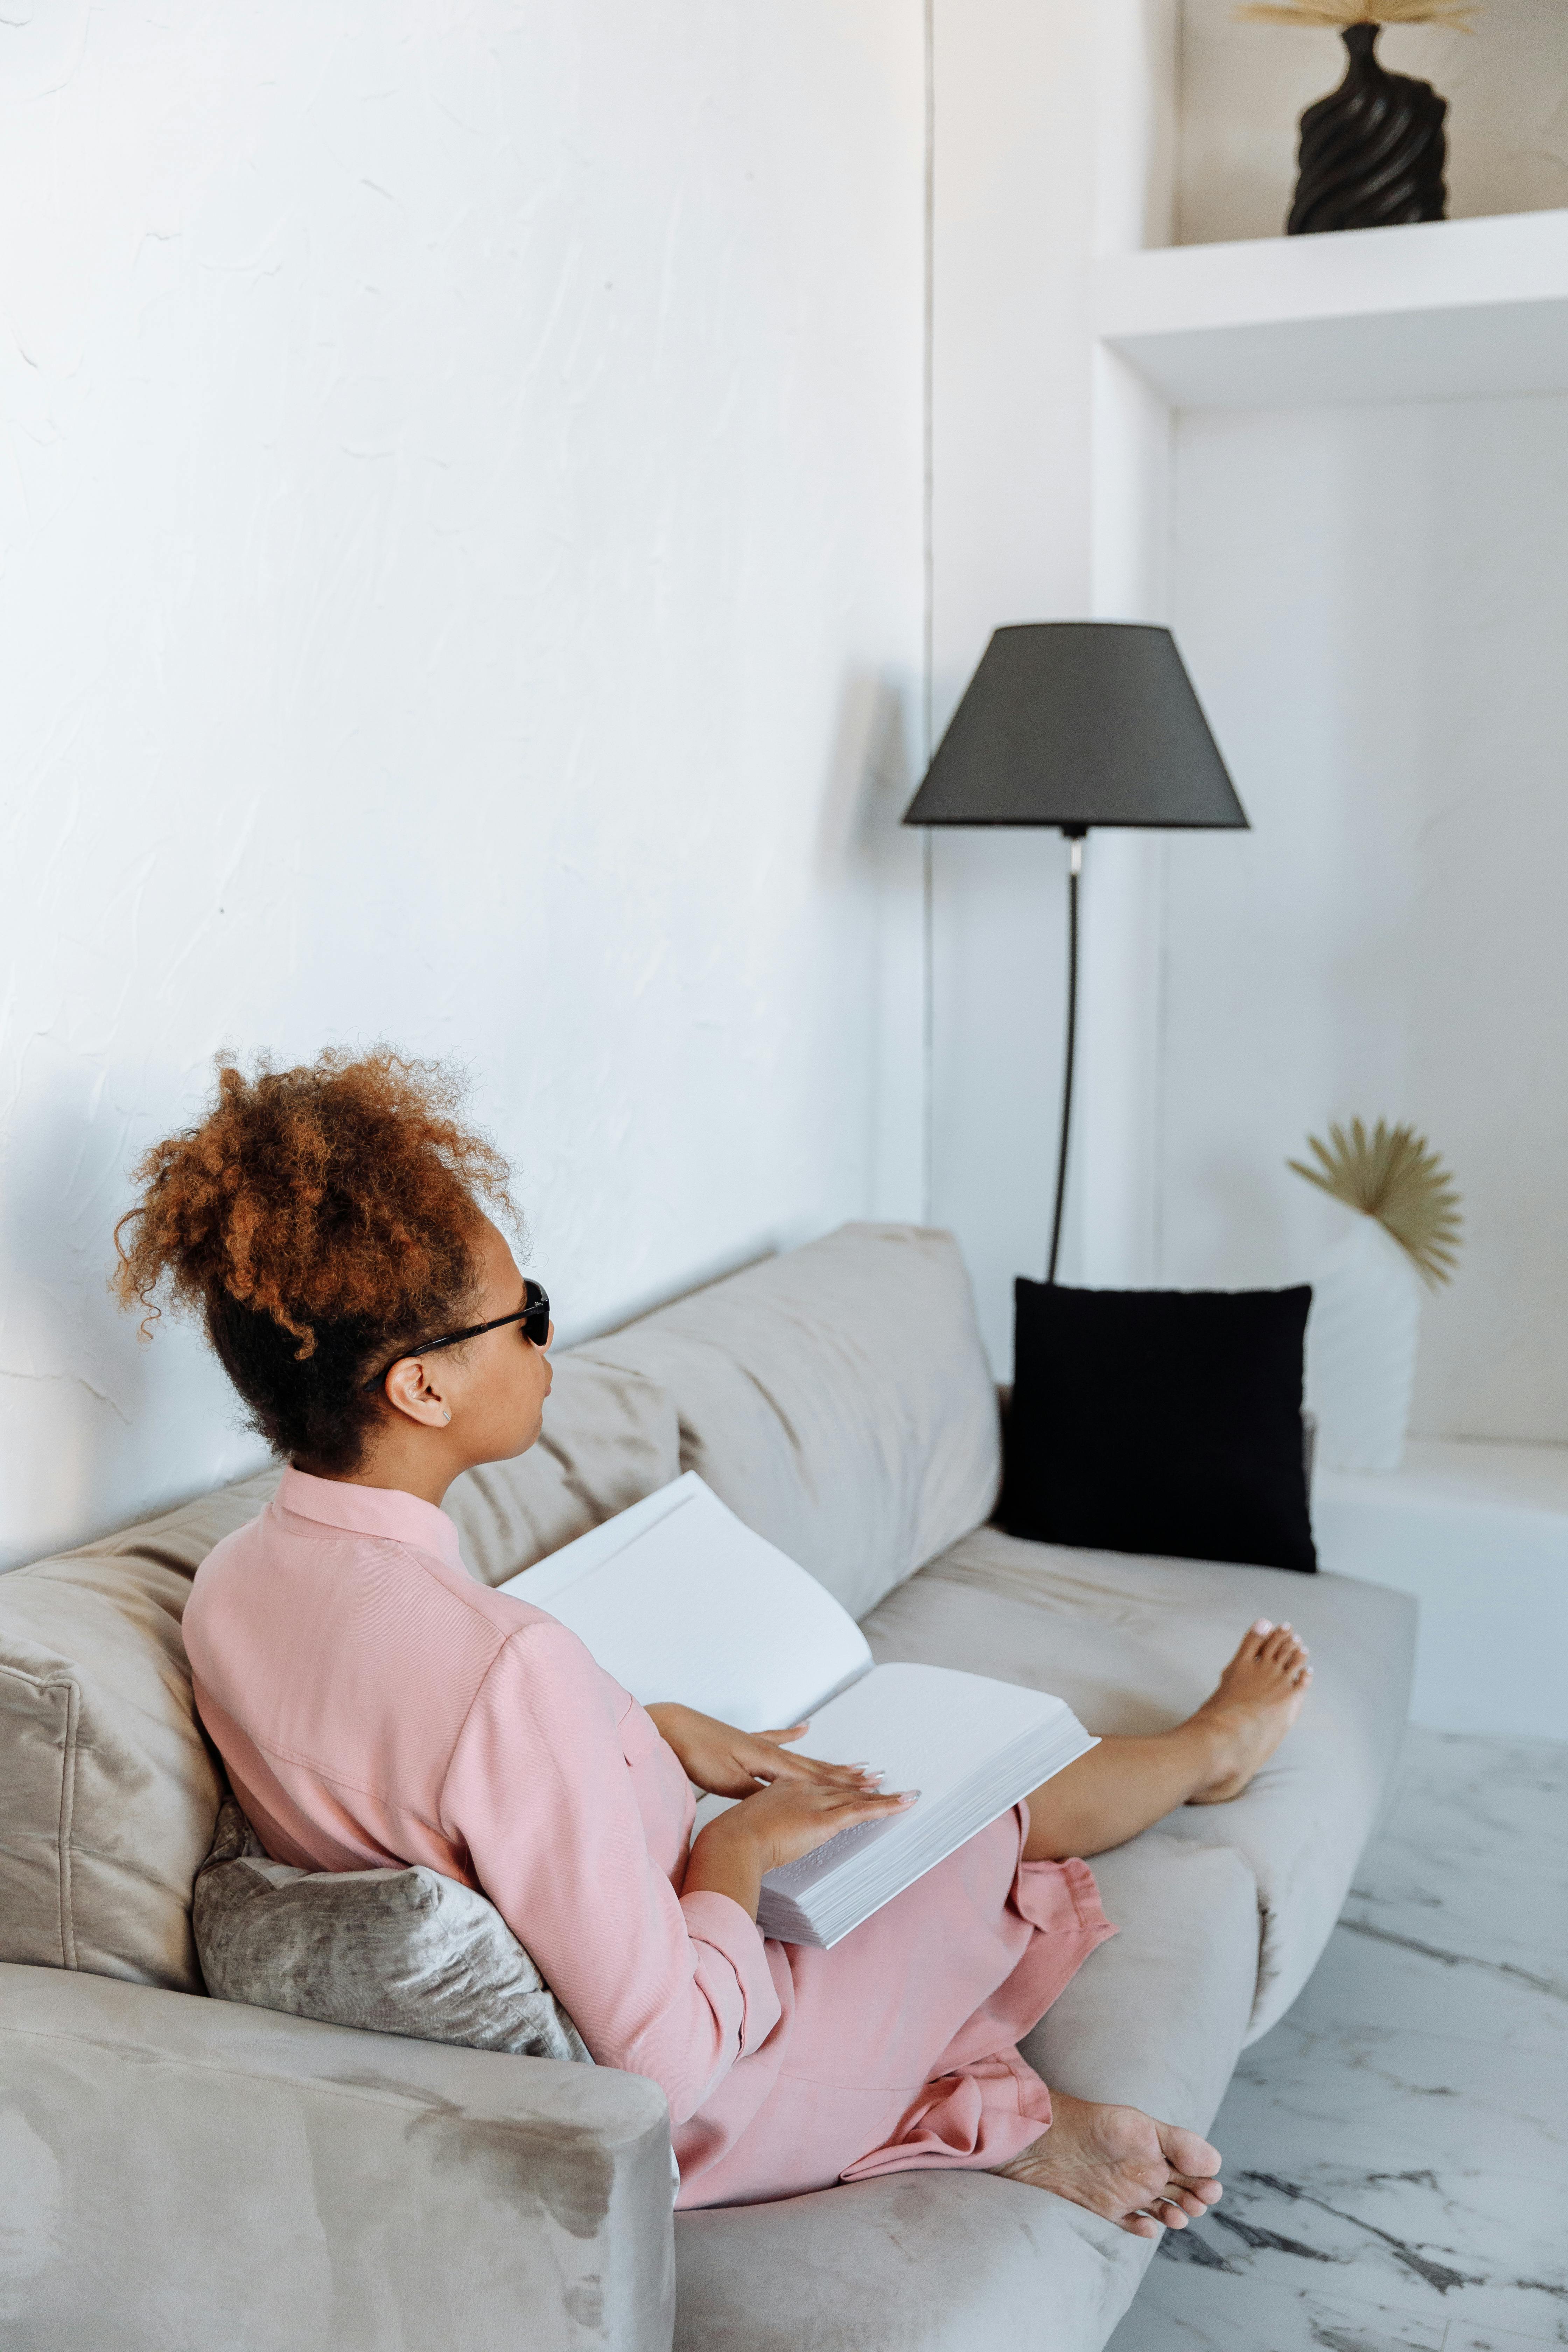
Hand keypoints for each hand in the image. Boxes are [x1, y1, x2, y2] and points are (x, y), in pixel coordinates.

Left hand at [645, 1703, 880, 1802]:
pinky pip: (776, 1739)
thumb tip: (787, 1802)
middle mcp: (769, 1750)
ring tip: (853, 1762)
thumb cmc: (696, 1754)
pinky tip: (805, 1728)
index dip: (842, 1784)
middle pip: (814, 1766)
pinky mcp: (744, 1742)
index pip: (813, 1777)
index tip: (870, 1787)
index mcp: (767, 1761)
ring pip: (801, 1757)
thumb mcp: (728, 1781)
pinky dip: (792, 1735)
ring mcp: (757, 1743)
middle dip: (844, 1774)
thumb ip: (758, 1792)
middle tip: (875, 1776)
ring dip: (827, 1762)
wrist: (672, 1728)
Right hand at [681, 1774, 918, 1920]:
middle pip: (841, 1789)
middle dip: (862, 1785)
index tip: (852, 1778)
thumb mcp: (750, 1826)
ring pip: (856, 1798)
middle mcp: (804, 1790)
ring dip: (882, 1797)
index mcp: (785, 1788)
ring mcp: (815, 1803)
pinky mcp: (824, 1820)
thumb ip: (764, 1827)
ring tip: (903, 1793)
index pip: (819, 1785)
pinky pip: (862, 1812)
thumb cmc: (734, 1837)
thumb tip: (768, 1837)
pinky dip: (886, 1807)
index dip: (838, 1782)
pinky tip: (904, 1802)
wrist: (733, 1840)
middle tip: (881, 1778)